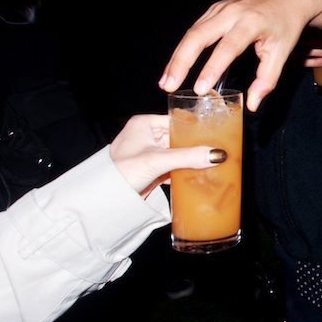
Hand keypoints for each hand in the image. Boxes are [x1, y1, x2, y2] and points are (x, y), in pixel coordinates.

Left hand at [109, 114, 226, 195]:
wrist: (105, 199)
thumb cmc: (119, 173)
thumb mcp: (157, 161)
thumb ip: (188, 156)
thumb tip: (216, 154)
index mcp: (143, 124)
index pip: (177, 121)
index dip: (195, 129)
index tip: (214, 136)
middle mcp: (146, 135)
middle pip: (179, 138)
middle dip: (195, 147)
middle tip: (215, 151)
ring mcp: (148, 153)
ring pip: (177, 153)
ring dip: (190, 160)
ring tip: (210, 163)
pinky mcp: (151, 169)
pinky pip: (173, 166)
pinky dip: (183, 170)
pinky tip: (196, 175)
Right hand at [159, 0, 321, 110]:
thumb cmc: (286, 25)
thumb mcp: (282, 52)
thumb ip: (267, 79)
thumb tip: (251, 105)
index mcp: (251, 23)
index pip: (228, 48)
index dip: (212, 68)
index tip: (199, 88)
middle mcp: (231, 12)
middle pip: (198, 36)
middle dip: (181, 62)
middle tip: (168, 86)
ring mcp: (220, 8)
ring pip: (191, 32)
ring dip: (177, 57)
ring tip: (165, 81)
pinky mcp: (215, 8)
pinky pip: (194, 29)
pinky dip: (183, 48)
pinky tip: (175, 66)